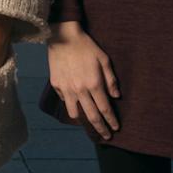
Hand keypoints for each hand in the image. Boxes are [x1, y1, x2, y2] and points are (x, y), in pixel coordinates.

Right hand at [47, 19, 119, 138]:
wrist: (63, 36)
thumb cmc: (86, 47)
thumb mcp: (104, 60)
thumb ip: (111, 79)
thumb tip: (116, 96)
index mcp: (94, 84)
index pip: (105, 109)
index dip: (111, 121)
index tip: (116, 129)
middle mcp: (80, 90)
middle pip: (92, 116)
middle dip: (101, 129)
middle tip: (106, 136)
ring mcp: (66, 89)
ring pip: (75, 113)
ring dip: (84, 119)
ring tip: (89, 120)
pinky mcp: (56, 85)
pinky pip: (65, 101)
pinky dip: (71, 104)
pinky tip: (76, 102)